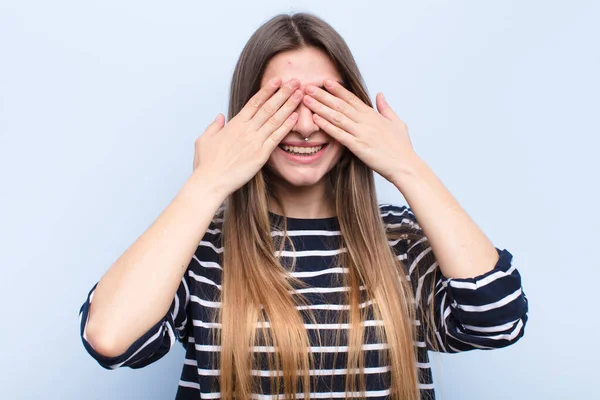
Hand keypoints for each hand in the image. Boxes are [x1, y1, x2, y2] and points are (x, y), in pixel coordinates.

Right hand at [192, 78, 302, 195]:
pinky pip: (277, 137)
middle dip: (283, 92)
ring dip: (289, 105)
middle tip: (295, 81)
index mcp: (234, 124)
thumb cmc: (206, 164)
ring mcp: (255, 141)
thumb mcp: (204, 139)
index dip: (267, 90)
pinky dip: (287, 126)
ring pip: (275, 119)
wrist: (210, 181)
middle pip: (268, 106)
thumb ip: (214, 126)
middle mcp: (246, 130)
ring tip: (300, 93)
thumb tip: (220, 117)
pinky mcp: (261, 155)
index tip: (277, 80)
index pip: (254, 102)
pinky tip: (296, 117)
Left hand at [302, 79, 417, 182]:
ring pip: (337, 117)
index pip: (352, 98)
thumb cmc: (402, 147)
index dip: (338, 89)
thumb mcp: (397, 123)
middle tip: (308, 87)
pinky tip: (316, 119)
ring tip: (307, 100)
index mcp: (373, 115)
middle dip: (323, 95)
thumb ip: (386, 108)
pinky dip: (327, 126)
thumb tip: (379, 94)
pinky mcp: (358, 147)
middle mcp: (366, 122)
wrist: (405, 166)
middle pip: (340, 105)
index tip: (325, 81)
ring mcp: (361, 134)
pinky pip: (339, 134)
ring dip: (320, 107)